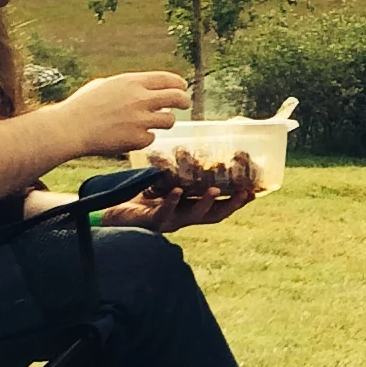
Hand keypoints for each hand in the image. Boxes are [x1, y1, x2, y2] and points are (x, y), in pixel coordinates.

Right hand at [65, 68, 190, 154]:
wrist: (71, 128)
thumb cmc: (82, 105)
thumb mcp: (105, 85)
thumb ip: (127, 86)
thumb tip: (143, 87)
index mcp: (132, 82)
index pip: (168, 79)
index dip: (179, 84)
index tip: (182, 88)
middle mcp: (140, 99)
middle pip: (177, 98)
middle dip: (184, 101)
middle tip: (184, 104)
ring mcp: (141, 120)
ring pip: (170, 120)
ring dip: (165, 121)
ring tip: (153, 122)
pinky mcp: (138, 139)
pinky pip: (151, 137)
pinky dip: (145, 137)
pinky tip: (130, 135)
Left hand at [102, 156, 257, 230]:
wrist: (110, 211)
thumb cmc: (136, 195)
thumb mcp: (160, 180)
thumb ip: (173, 168)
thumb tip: (184, 144)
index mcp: (189, 207)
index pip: (219, 206)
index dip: (237, 200)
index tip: (255, 189)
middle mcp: (183, 217)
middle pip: (214, 215)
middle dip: (232, 205)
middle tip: (246, 193)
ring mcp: (169, 222)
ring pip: (193, 217)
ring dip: (205, 203)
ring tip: (215, 190)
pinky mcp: (151, 222)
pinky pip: (164, 213)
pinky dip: (172, 201)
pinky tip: (177, 190)